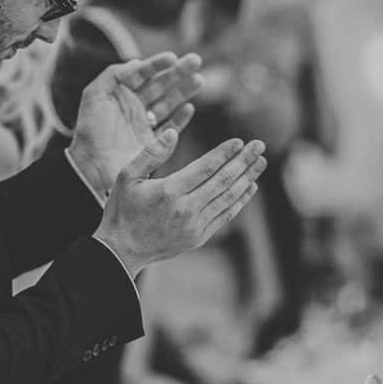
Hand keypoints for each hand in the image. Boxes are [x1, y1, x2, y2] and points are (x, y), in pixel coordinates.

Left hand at [68, 53, 202, 195]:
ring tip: (199, 79)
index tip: (173, 57)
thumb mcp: (94, 96)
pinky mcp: (152, 144)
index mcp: (120, 94)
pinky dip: (181, 118)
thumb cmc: (91, 131)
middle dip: (178, 73)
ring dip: (184, 91)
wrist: (93, 165)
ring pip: (168, 103)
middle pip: (160, 85)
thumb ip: (112, 75)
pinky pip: (171, 127)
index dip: (157, 64)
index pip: (142, 74)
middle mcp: (134, 107)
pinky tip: (189, 108)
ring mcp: (144, 125)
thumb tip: (136, 63)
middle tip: (196, 60)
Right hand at [95, 130, 266, 275]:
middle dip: (243, 162)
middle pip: (223, 181)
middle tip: (259, 146)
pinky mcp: (199, 237)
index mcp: (169, 191)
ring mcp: (194, 225)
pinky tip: (250, 187)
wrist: (122, 250)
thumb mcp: (126, 176)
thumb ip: (150, 153)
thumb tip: (173, 133)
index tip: (240, 141)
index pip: (205, 167)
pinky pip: (225, 215)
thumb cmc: (122, 209)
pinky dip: (240, 200)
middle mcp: (185, 209)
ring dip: (247, 179)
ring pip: (228, 198)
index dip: (225, 153)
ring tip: (260, 163)